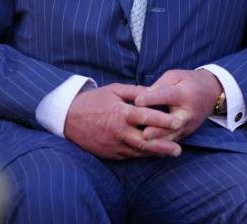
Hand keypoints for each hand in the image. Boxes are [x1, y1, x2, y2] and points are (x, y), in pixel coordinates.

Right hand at [64, 83, 183, 159]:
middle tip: (179, 149)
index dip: (162, 120)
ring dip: (155, 153)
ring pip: (138, 152)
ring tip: (172, 152)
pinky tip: (153, 153)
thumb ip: (136, 91)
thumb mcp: (115, 90)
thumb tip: (155, 90)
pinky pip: (128, 155)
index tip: (178, 122)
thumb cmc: (93, 101)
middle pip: (144, 142)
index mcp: (120, 113)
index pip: (145, 117)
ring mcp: (113, 144)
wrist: (67, 118)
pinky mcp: (109, 153)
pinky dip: (141, 154)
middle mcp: (118, 131)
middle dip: (163, 146)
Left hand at [135, 69, 222, 141]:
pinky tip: (148, 149)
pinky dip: (161, 146)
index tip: (137, 101)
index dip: (152, 98)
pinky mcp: (186, 134)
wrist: (212, 92)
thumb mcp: (175, 76)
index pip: (167, 95)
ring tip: (143, 144)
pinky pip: (173, 141)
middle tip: (143, 134)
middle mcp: (188, 112)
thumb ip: (159, 86)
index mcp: (185, 93)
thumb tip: (141, 98)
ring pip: (172, 136)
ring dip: (158, 141)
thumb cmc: (188, 82)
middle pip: (173, 122)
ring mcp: (188, 125)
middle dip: (158, 129)